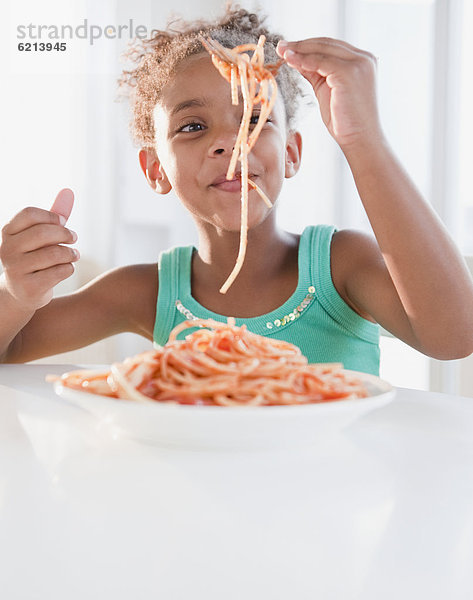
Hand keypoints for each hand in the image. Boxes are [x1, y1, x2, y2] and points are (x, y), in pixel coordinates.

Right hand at [0, 188, 78, 310]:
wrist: (22, 292)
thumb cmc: (35, 256)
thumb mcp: (42, 234)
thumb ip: (55, 213)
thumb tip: (68, 190)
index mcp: (8, 232)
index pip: (29, 213)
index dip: (51, 216)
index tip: (62, 222)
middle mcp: (7, 249)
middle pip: (43, 233)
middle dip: (65, 234)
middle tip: (73, 238)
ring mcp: (16, 269)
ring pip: (54, 253)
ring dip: (70, 253)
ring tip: (74, 254)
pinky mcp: (29, 287)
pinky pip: (59, 271)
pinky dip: (69, 268)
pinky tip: (67, 268)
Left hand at [277, 38, 382, 148]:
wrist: (360, 140)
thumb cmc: (344, 121)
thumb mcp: (326, 90)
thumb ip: (315, 73)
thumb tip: (296, 59)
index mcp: (361, 61)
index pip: (330, 47)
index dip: (307, 46)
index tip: (287, 48)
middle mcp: (363, 59)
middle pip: (326, 44)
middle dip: (300, 45)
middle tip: (280, 47)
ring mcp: (359, 64)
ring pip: (322, 50)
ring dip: (299, 50)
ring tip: (282, 52)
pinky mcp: (350, 72)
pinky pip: (321, 62)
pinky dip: (303, 60)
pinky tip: (289, 60)